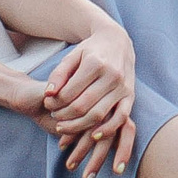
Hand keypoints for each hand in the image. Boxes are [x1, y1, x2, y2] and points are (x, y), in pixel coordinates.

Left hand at [40, 21, 136, 177]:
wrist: (117, 41)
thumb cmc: (90, 51)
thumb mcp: (72, 56)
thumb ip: (59, 74)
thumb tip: (48, 95)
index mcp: (95, 64)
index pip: (69, 92)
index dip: (55, 103)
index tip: (47, 105)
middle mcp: (111, 75)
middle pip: (82, 106)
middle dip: (64, 116)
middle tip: (54, 117)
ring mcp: (123, 87)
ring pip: (99, 115)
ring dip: (78, 126)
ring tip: (63, 127)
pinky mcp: (130, 96)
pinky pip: (121, 117)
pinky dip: (107, 130)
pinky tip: (92, 136)